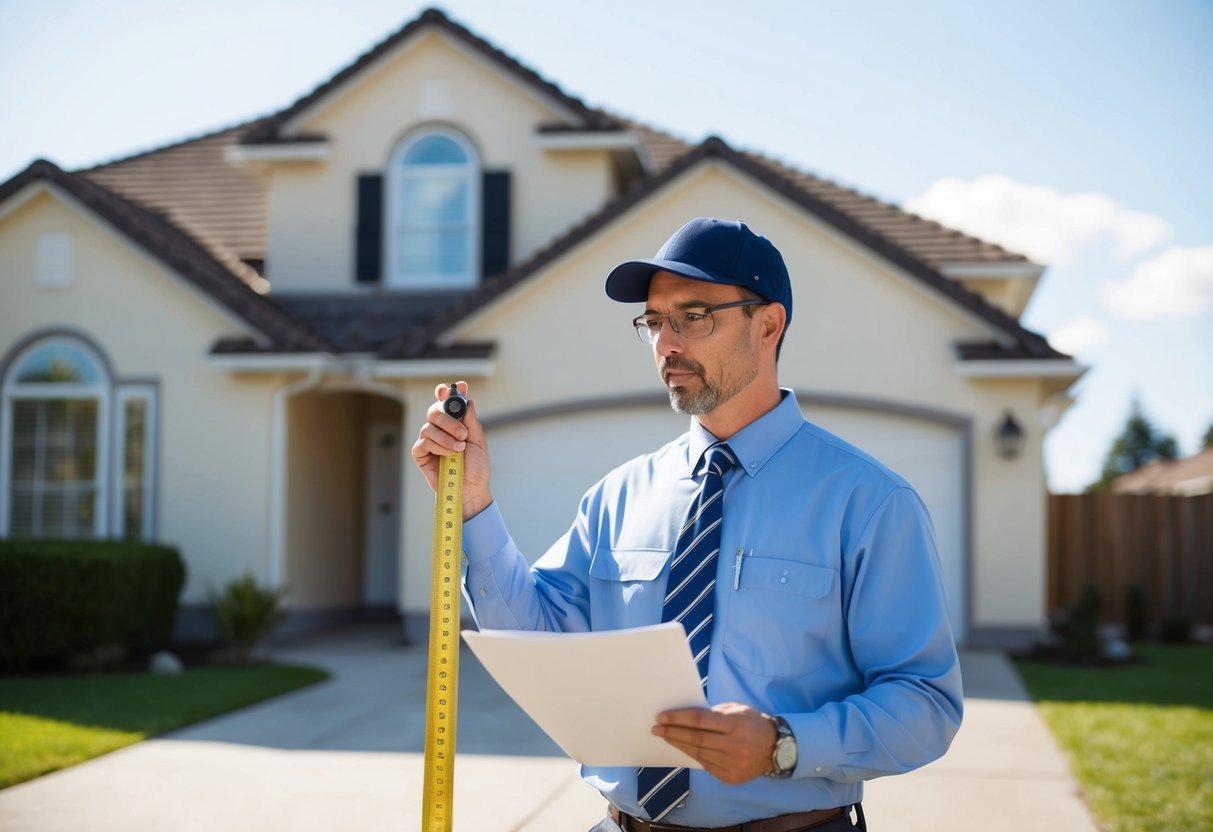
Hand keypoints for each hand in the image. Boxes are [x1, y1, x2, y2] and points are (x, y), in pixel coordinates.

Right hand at [411, 381, 492, 519]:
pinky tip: (449, 455)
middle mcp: (440, 429)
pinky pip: (424, 442)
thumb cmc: (476, 469)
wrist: (471, 491)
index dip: (449, 392)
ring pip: (429, 426)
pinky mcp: (421, 454)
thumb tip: (469, 401)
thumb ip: (472, 422)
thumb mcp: (478, 443)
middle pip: (434, 410)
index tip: (458, 386)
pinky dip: (438, 446)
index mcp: (455, 424)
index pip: (447, 403)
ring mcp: (429, 441)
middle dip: (448, 418)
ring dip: (446, 437)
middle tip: (463, 433)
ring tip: (459, 449)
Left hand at [652, 703, 776, 783]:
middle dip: (672, 733)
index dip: (678, 718)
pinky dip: (692, 756)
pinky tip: (682, 748)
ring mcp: (732, 764)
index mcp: (735, 724)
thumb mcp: (736, 709)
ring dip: (679, 745)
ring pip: (698, 754)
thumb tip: (686, 716)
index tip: (661, 716)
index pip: (699, 720)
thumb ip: (713, 712)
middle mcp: (734, 746)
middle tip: (656, 729)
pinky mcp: (730, 777)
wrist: (776, 749)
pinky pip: (706, 765)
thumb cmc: (752, 723)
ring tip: (665, 737)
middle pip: (696, 739)